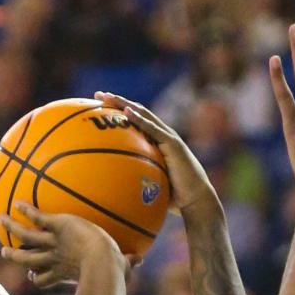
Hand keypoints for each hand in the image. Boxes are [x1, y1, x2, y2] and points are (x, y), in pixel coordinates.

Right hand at [0, 203, 131, 287]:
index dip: (39, 278)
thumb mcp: (122, 269)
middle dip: (16, 257)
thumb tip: (141, 261)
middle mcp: (55, 258)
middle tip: (5, 253)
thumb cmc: (113, 271)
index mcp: (65, 271)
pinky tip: (17, 201)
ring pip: (25, 237)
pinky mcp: (57, 227)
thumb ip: (129, 264)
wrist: (103, 263)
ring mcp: (54, 242)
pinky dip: (27, 210)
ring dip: (12, 229)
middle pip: (28, 260)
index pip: (46, 278)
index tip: (35, 277)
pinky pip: (37, 218)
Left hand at [93, 92, 217, 215]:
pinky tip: (126, 112)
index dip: (119, 111)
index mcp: (157, 142)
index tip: (100, 106)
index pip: (136, 121)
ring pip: (143, 114)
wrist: (196, 200)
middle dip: (117, 101)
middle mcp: (162, 135)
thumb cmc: (175, 197)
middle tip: (98, 94)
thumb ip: (137, 179)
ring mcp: (168, 137)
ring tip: (107, 97)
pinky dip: (139, 119)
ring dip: (124, 104)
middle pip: (137, 112)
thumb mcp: (152, 185)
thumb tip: (115, 189)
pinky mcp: (173, 143)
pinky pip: (153, 129)